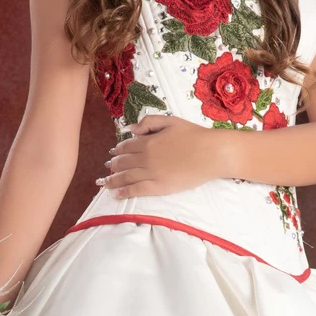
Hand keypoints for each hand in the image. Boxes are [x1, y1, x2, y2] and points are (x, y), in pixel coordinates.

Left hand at [95, 115, 228, 199]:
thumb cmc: (194, 135)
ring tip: (104, 183)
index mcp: (148, 141)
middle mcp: (146, 158)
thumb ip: (149, 123)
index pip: (126, 147)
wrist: (210, 153)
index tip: (112, 153)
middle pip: (123, 163)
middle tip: (107, 168)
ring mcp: (151, 173)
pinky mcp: (159, 187)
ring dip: (112, 180)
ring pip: (126, 177)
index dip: (118, 150)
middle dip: (112, 165)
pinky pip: (137, 190)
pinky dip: (124, 192)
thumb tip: (130, 129)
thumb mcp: (170, 121)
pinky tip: (116, 194)